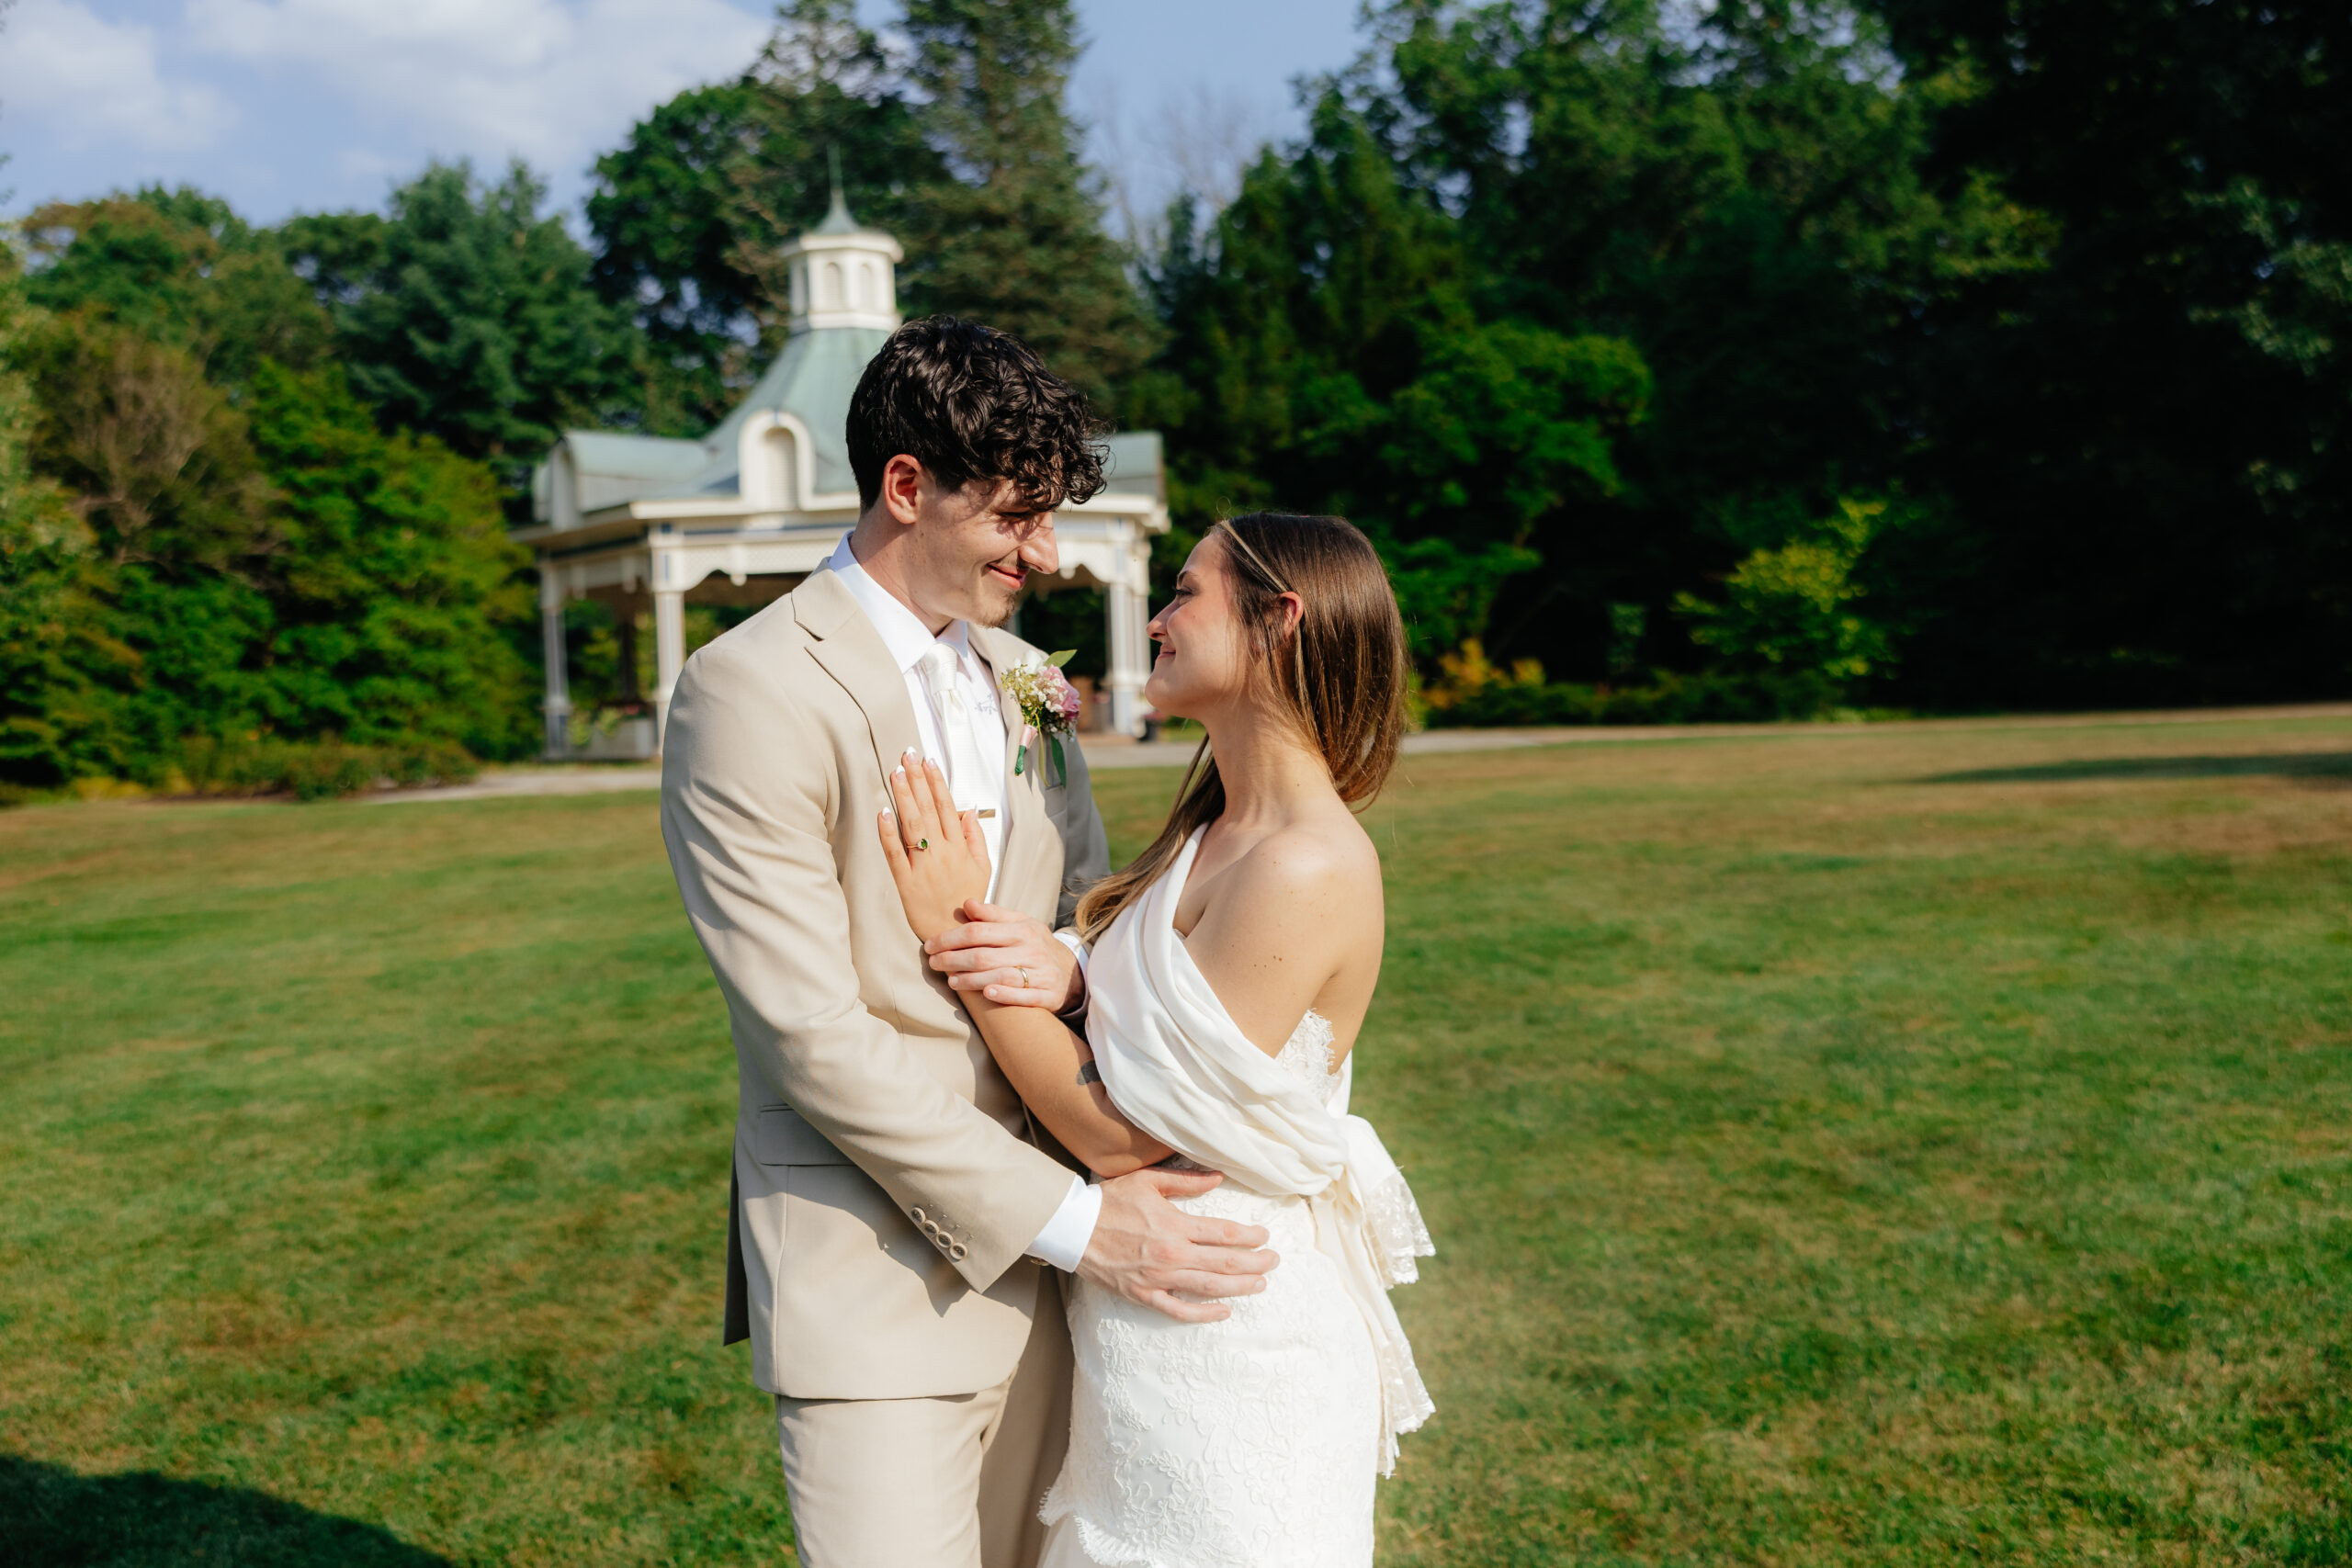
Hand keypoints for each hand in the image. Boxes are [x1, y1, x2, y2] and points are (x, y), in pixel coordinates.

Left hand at [876, 750, 990, 941]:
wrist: (956, 935)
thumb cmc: (968, 901)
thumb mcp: (983, 869)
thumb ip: (975, 839)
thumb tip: (968, 810)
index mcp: (960, 848)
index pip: (946, 807)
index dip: (937, 782)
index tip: (929, 761)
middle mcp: (942, 854)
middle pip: (927, 809)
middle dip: (917, 779)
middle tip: (907, 755)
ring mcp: (922, 867)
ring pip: (912, 825)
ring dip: (903, 797)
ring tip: (896, 772)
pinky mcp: (905, 882)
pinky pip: (894, 853)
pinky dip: (887, 833)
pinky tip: (882, 812)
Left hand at [925, 901, 1083, 1011]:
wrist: (1073, 973)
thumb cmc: (1036, 945)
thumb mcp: (1021, 924)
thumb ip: (993, 915)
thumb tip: (966, 903)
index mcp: (1022, 930)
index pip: (978, 931)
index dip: (950, 938)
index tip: (930, 944)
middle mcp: (1032, 950)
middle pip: (984, 955)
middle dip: (953, 960)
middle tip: (934, 964)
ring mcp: (1041, 974)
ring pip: (1001, 977)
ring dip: (972, 980)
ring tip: (952, 981)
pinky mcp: (1048, 996)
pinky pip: (1025, 996)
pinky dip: (1004, 996)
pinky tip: (986, 994)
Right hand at [1076, 1167, 1278, 1323]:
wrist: (1073, 1228)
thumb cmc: (1109, 1201)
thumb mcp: (1148, 1181)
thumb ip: (1186, 1181)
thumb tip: (1217, 1178)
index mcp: (1175, 1225)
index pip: (1223, 1233)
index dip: (1250, 1236)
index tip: (1265, 1235)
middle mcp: (1172, 1254)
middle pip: (1225, 1262)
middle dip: (1255, 1262)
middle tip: (1274, 1261)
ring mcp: (1159, 1278)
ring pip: (1210, 1287)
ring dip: (1240, 1287)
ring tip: (1260, 1284)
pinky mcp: (1145, 1295)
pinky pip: (1180, 1311)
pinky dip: (1204, 1314)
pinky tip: (1224, 1311)